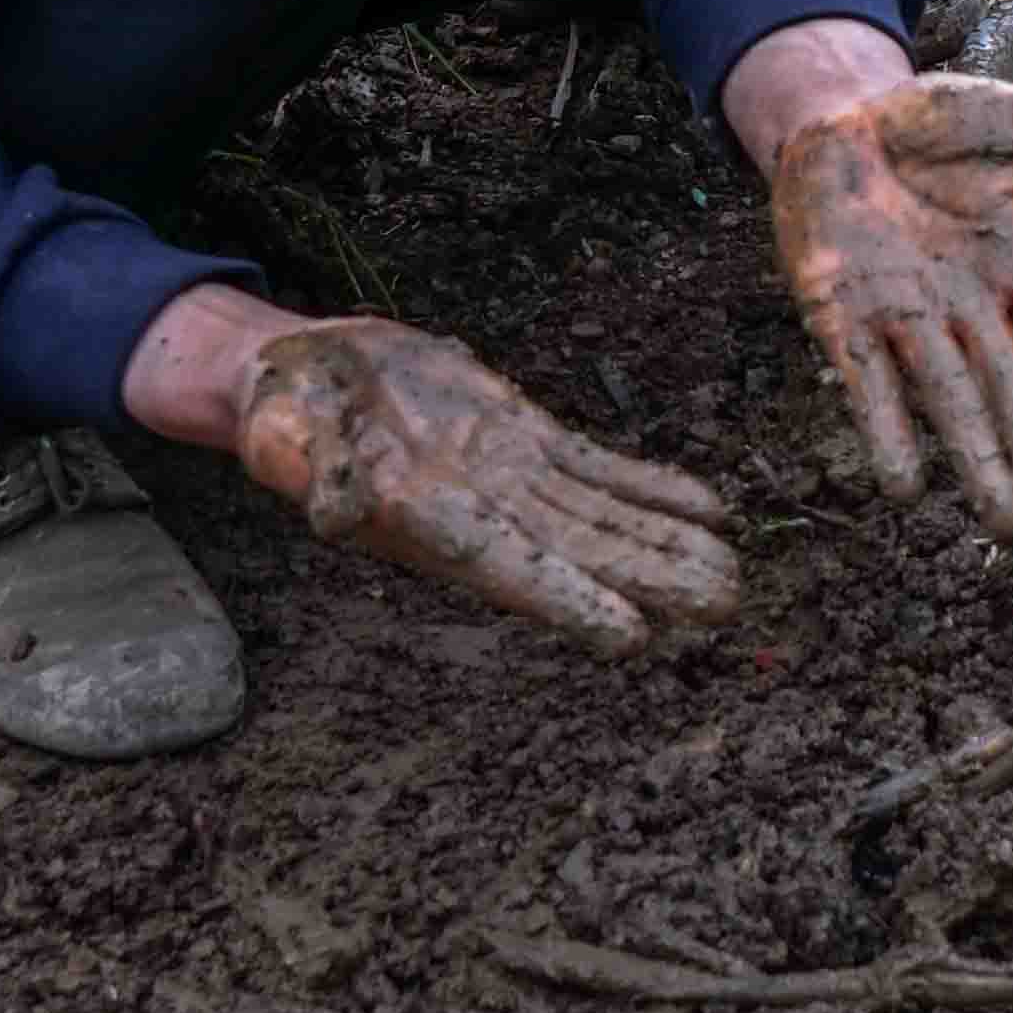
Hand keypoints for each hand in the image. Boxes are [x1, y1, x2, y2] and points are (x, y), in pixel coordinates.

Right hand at [227, 316, 740, 655]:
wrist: (303, 377)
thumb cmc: (281, 411)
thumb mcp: (282, 432)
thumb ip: (311, 470)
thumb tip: (335, 510)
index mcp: (425, 524)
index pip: (509, 571)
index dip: (571, 600)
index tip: (632, 635)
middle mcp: (480, 515)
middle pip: (578, 554)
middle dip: (649, 578)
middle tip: (723, 605)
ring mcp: (507, 478)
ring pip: (600, 517)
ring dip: (665, 542)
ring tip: (731, 572)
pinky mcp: (520, 438)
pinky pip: (596, 468)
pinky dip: (649, 487)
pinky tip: (707, 507)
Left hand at [760, 71, 1012, 535]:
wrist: (839, 119)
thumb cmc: (936, 126)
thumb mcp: (1012, 120)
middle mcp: (973, 307)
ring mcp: (907, 318)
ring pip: (950, 402)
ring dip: (977, 463)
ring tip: (1005, 526)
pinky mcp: (841, 318)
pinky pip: (867, 380)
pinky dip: (886, 430)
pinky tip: (906, 486)